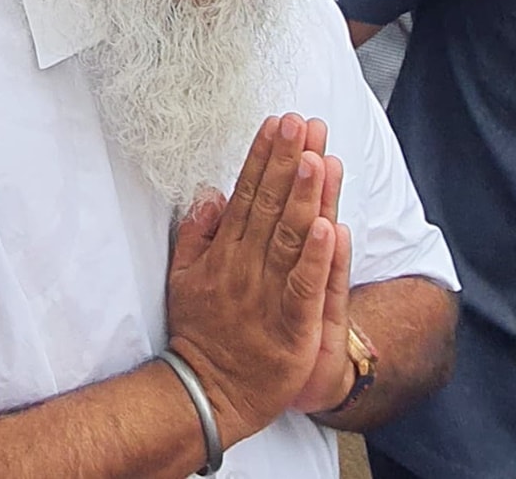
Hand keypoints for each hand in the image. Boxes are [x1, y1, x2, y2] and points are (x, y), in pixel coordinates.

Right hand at [165, 114, 349, 445]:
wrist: (206, 393)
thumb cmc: (199, 334)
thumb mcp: (184, 277)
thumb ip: (197, 234)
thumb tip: (209, 192)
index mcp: (224, 253)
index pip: (247, 194)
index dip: (263, 157)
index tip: (278, 123)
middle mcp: (245, 267)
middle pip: (271, 206)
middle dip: (287, 161)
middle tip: (303, 122)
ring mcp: (267, 296)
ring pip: (290, 239)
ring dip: (305, 197)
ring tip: (318, 157)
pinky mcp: (291, 327)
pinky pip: (305, 288)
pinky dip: (317, 259)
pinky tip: (330, 227)